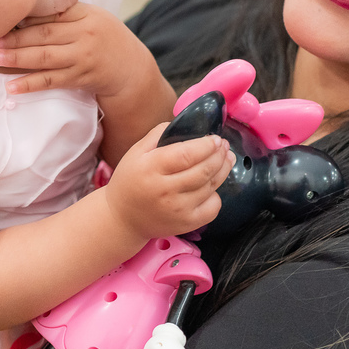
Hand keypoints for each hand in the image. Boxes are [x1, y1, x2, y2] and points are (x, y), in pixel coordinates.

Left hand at [0, 3, 157, 99]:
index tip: (2, 17)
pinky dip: (31, 84)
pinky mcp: (81, 78)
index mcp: (85, 14)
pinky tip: (12, 86)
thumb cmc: (104, 40)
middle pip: (44, 34)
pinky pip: (52, 81)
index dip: (25, 16)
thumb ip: (64, 13)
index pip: (51, 13)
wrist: (131, 69)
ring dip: (18, 58)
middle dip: (15, 38)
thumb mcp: (91, 19)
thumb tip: (23, 11)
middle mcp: (85, 34)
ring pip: (45, 57)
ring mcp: (83, 57)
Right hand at [104, 124, 235, 240]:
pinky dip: (217, 196)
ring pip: (210, 187)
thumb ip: (158, 134)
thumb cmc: (131, 181)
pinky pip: (212, 208)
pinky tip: (213, 186)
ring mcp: (178, 209)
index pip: (187, 154)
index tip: (215, 138)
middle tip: (224, 145)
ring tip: (226, 159)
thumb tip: (183, 124)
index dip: (206, 146)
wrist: (123, 218)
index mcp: (151, 168)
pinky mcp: (186, 223)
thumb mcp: (136, 152)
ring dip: (223, 170)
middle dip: (219, 155)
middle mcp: (165, 190)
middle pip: (203, 170)